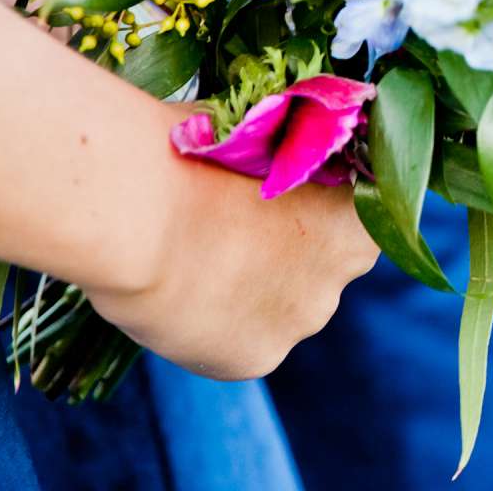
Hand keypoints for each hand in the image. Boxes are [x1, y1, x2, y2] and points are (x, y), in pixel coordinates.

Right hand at [86, 126, 380, 380]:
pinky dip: (216, 324)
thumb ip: (279, 153)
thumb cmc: (196, 150)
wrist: (137, 212)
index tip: (269, 190)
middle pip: (320, 260)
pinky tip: (182, 298)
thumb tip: (272, 146)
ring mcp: (304, 317)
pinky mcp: (258, 358)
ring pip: (283, 303)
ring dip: (251, 288)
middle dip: (283, 247)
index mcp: (356, 203)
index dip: (309, 198)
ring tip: (194, 260)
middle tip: (228, 227)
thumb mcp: (254, 133)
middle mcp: (346, 267)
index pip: (350, 207)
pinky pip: (242, 340)